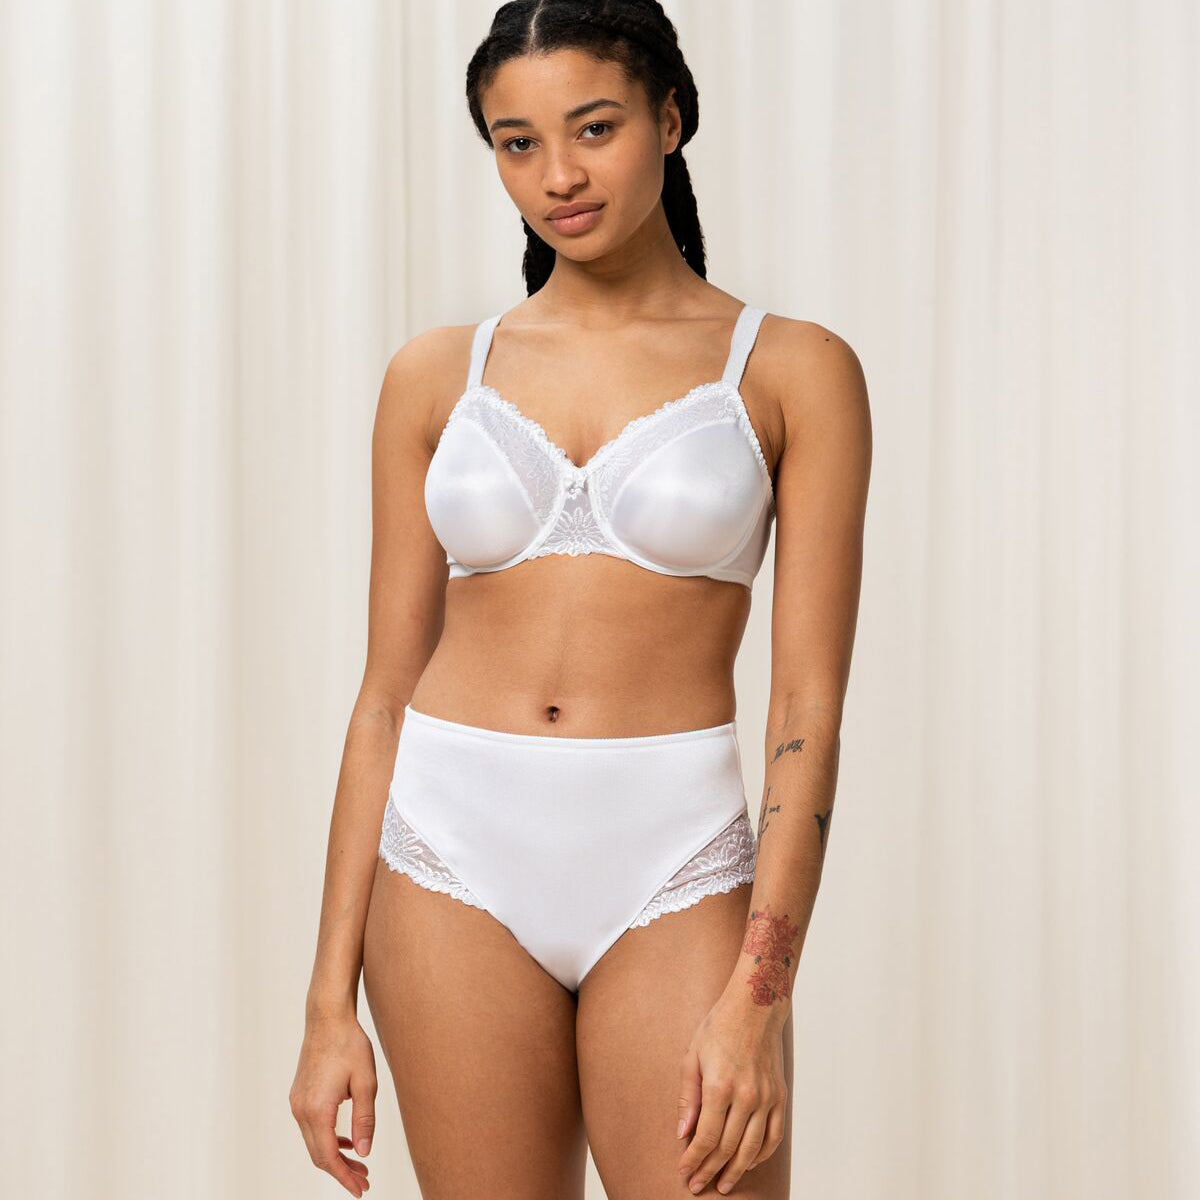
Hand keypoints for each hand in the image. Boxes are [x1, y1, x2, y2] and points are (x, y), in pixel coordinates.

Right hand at [290, 1007, 377, 1196]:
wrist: (327, 1018)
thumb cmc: (349, 1045)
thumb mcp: (366, 1082)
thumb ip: (365, 1120)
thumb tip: (364, 1153)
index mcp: (317, 1110)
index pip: (328, 1157)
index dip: (344, 1177)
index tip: (361, 1190)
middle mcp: (301, 1110)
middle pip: (318, 1155)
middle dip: (341, 1172)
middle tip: (364, 1181)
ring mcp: (297, 1103)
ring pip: (314, 1143)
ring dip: (334, 1156)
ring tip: (359, 1164)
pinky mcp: (299, 1096)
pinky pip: (311, 1128)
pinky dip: (327, 1140)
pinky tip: (345, 1142)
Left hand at [675, 992, 787, 1193]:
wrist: (756, 1007)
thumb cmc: (719, 1027)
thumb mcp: (692, 1056)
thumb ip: (688, 1097)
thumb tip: (682, 1133)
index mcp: (720, 1085)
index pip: (705, 1137)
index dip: (694, 1159)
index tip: (684, 1172)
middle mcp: (746, 1096)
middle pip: (727, 1147)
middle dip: (710, 1171)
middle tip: (698, 1185)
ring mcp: (767, 1097)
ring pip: (752, 1148)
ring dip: (736, 1171)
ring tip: (724, 1185)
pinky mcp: (780, 1096)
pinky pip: (774, 1136)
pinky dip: (762, 1155)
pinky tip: (749, 1162)